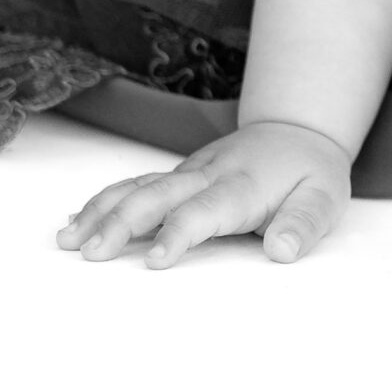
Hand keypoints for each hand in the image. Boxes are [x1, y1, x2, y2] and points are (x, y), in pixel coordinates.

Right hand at [56, 119, 352, 268]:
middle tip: (90, 254)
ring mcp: (187, 172)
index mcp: (241, 185)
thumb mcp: (324, 197)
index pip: (204, 210)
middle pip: (156, 195)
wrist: (298, 129)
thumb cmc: (310, 171)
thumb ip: (304, 224)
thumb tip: (282, 252)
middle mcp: (206, 174)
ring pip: (137, 186)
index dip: (179, 234)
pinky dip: (102, 201)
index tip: (154, 262)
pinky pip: (135, 184)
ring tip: (67, 240)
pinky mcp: (177, 174)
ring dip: (100, 211)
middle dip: (120, 223)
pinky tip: (74, 222)